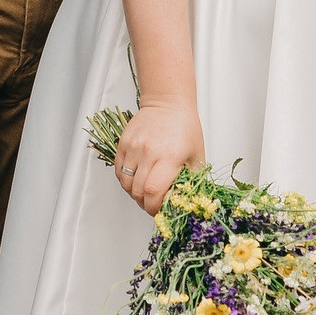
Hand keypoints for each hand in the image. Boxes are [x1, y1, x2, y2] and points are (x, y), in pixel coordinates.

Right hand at [113, 100, 202, 215]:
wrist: (168, 103)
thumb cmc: (185, 128)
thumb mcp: (196, 156)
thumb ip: (190, 181)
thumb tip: (183, 202)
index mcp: (169, 157)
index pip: (153, 192)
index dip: (154, 208)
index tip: (159, 210)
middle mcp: (148, 152)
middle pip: (138, 191)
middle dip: (145, 203)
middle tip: (152, 204)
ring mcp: (133, 147)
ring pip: (126, 183)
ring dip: (134, 194)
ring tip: (144, 192)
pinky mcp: (123, 144)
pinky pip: (119, 171)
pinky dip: (126, 181)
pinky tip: (136, 180)